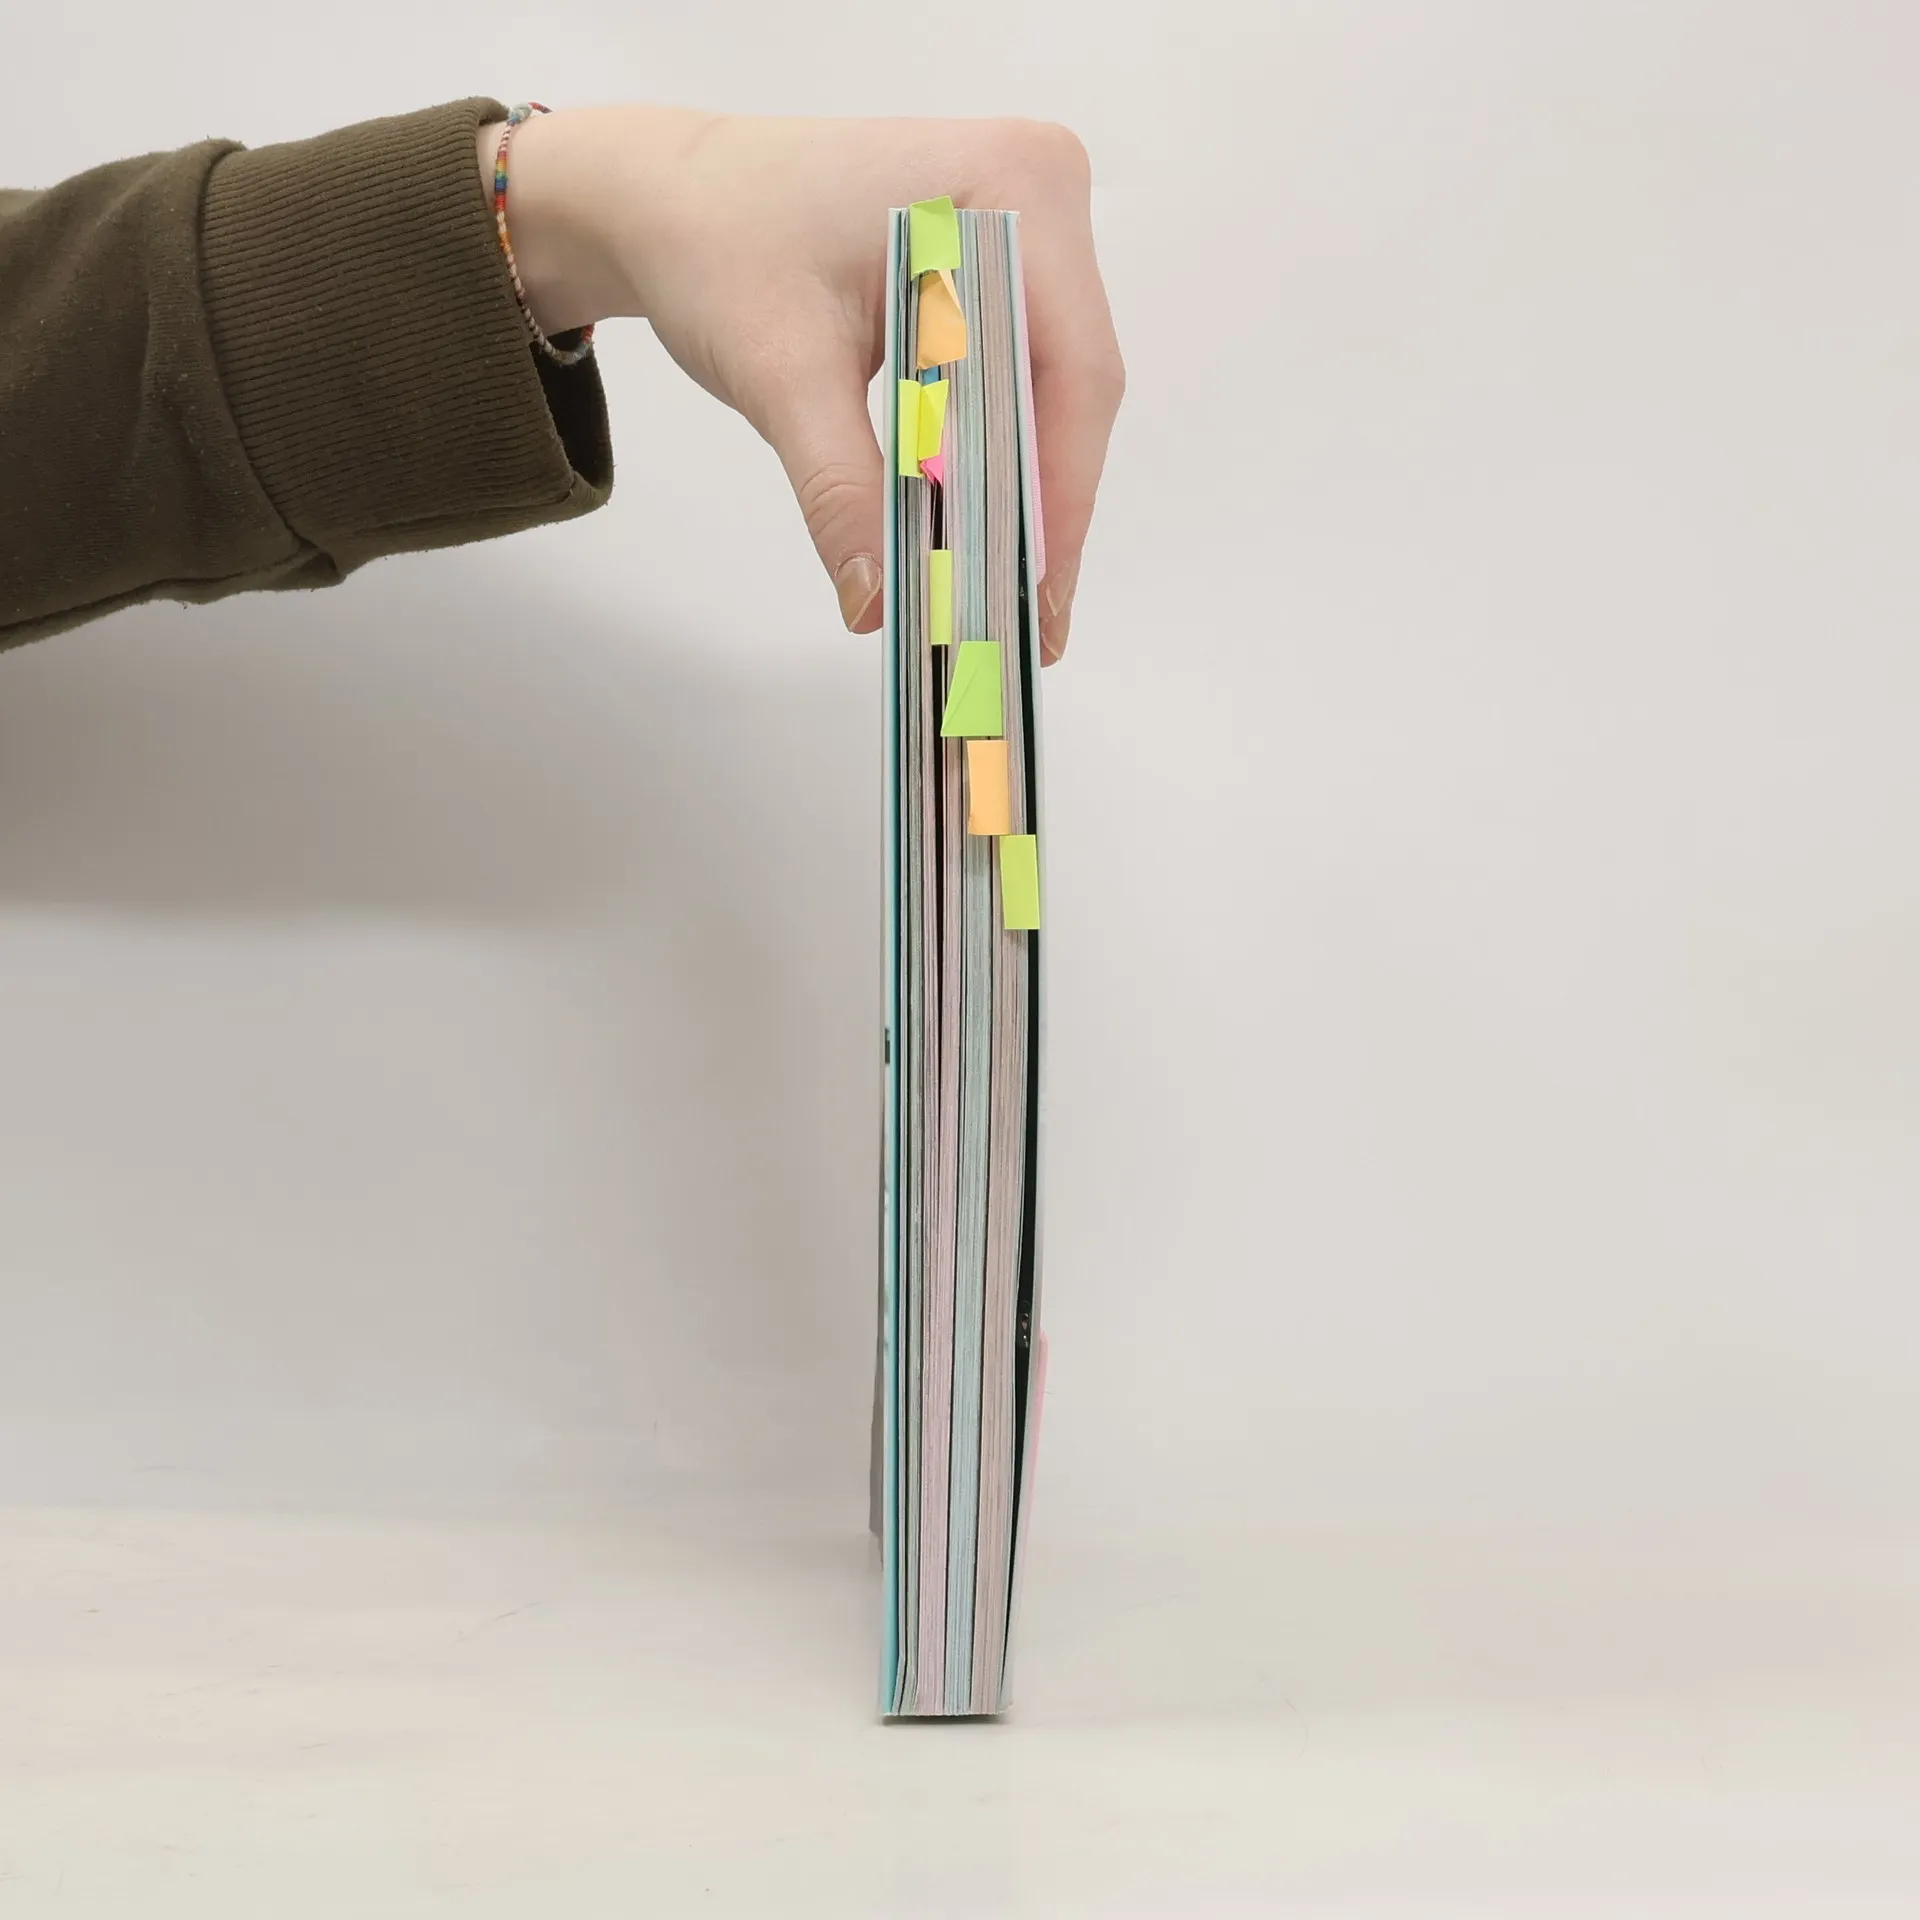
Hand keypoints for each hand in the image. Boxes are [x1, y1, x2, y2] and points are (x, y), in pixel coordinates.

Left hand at [483, 107, 1122, 660]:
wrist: (666, 195)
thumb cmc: (717, 244)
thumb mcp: (782, 374)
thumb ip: (841, 491)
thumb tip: (879, 603)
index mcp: (1010, 186)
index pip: (1070, 375)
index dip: (1058, 499)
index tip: (1036, 599)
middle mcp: (1039, 189)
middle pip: (1073, 387)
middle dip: (1042, 509)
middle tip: (1026, 623)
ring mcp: (1028, 220)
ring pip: (1052, 388)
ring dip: (1024, 491)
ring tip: (1007, 595)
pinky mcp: (1000, 259)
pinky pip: (1020, 373)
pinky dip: (995, 453)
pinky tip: (979, 527)